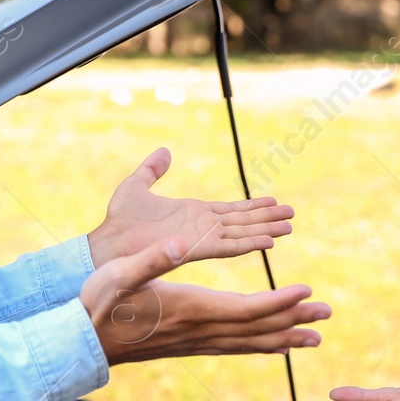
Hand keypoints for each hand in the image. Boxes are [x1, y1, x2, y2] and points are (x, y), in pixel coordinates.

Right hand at [79, 237, 330, 365]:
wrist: (82, 341)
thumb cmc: (97, 302)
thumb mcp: (121, 272)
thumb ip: (152, 258)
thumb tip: (179, 241)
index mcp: (190, 308)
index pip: (246, 309)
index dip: (278, 302)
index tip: (307, 291)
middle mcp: (199, 330)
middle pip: (257, 329)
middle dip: (294, 321)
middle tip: (328, 316)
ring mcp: (195, 342)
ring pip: (249, 343)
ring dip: (283, 338)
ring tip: (314, 339)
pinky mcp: (189, 346)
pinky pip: (234, 348)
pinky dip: (259, 346)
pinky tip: (273, 346)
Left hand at [87, 148, 292, 266]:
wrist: (107, 244)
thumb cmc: (118, 221)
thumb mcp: (137, 186)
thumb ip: (152, 170)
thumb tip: (164, 151)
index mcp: (193, 213)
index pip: (230, 210)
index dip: (252, 207)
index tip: (273, 201)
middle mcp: (203, 227)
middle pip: (243, 221)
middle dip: (267, 217)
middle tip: (292, 213)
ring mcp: (202, 238)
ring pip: (242, 233)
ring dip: (266, 229)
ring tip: (289, 226)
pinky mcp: (197, 249)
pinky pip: (230, 246)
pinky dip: (250, 243)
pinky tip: (269, 241)